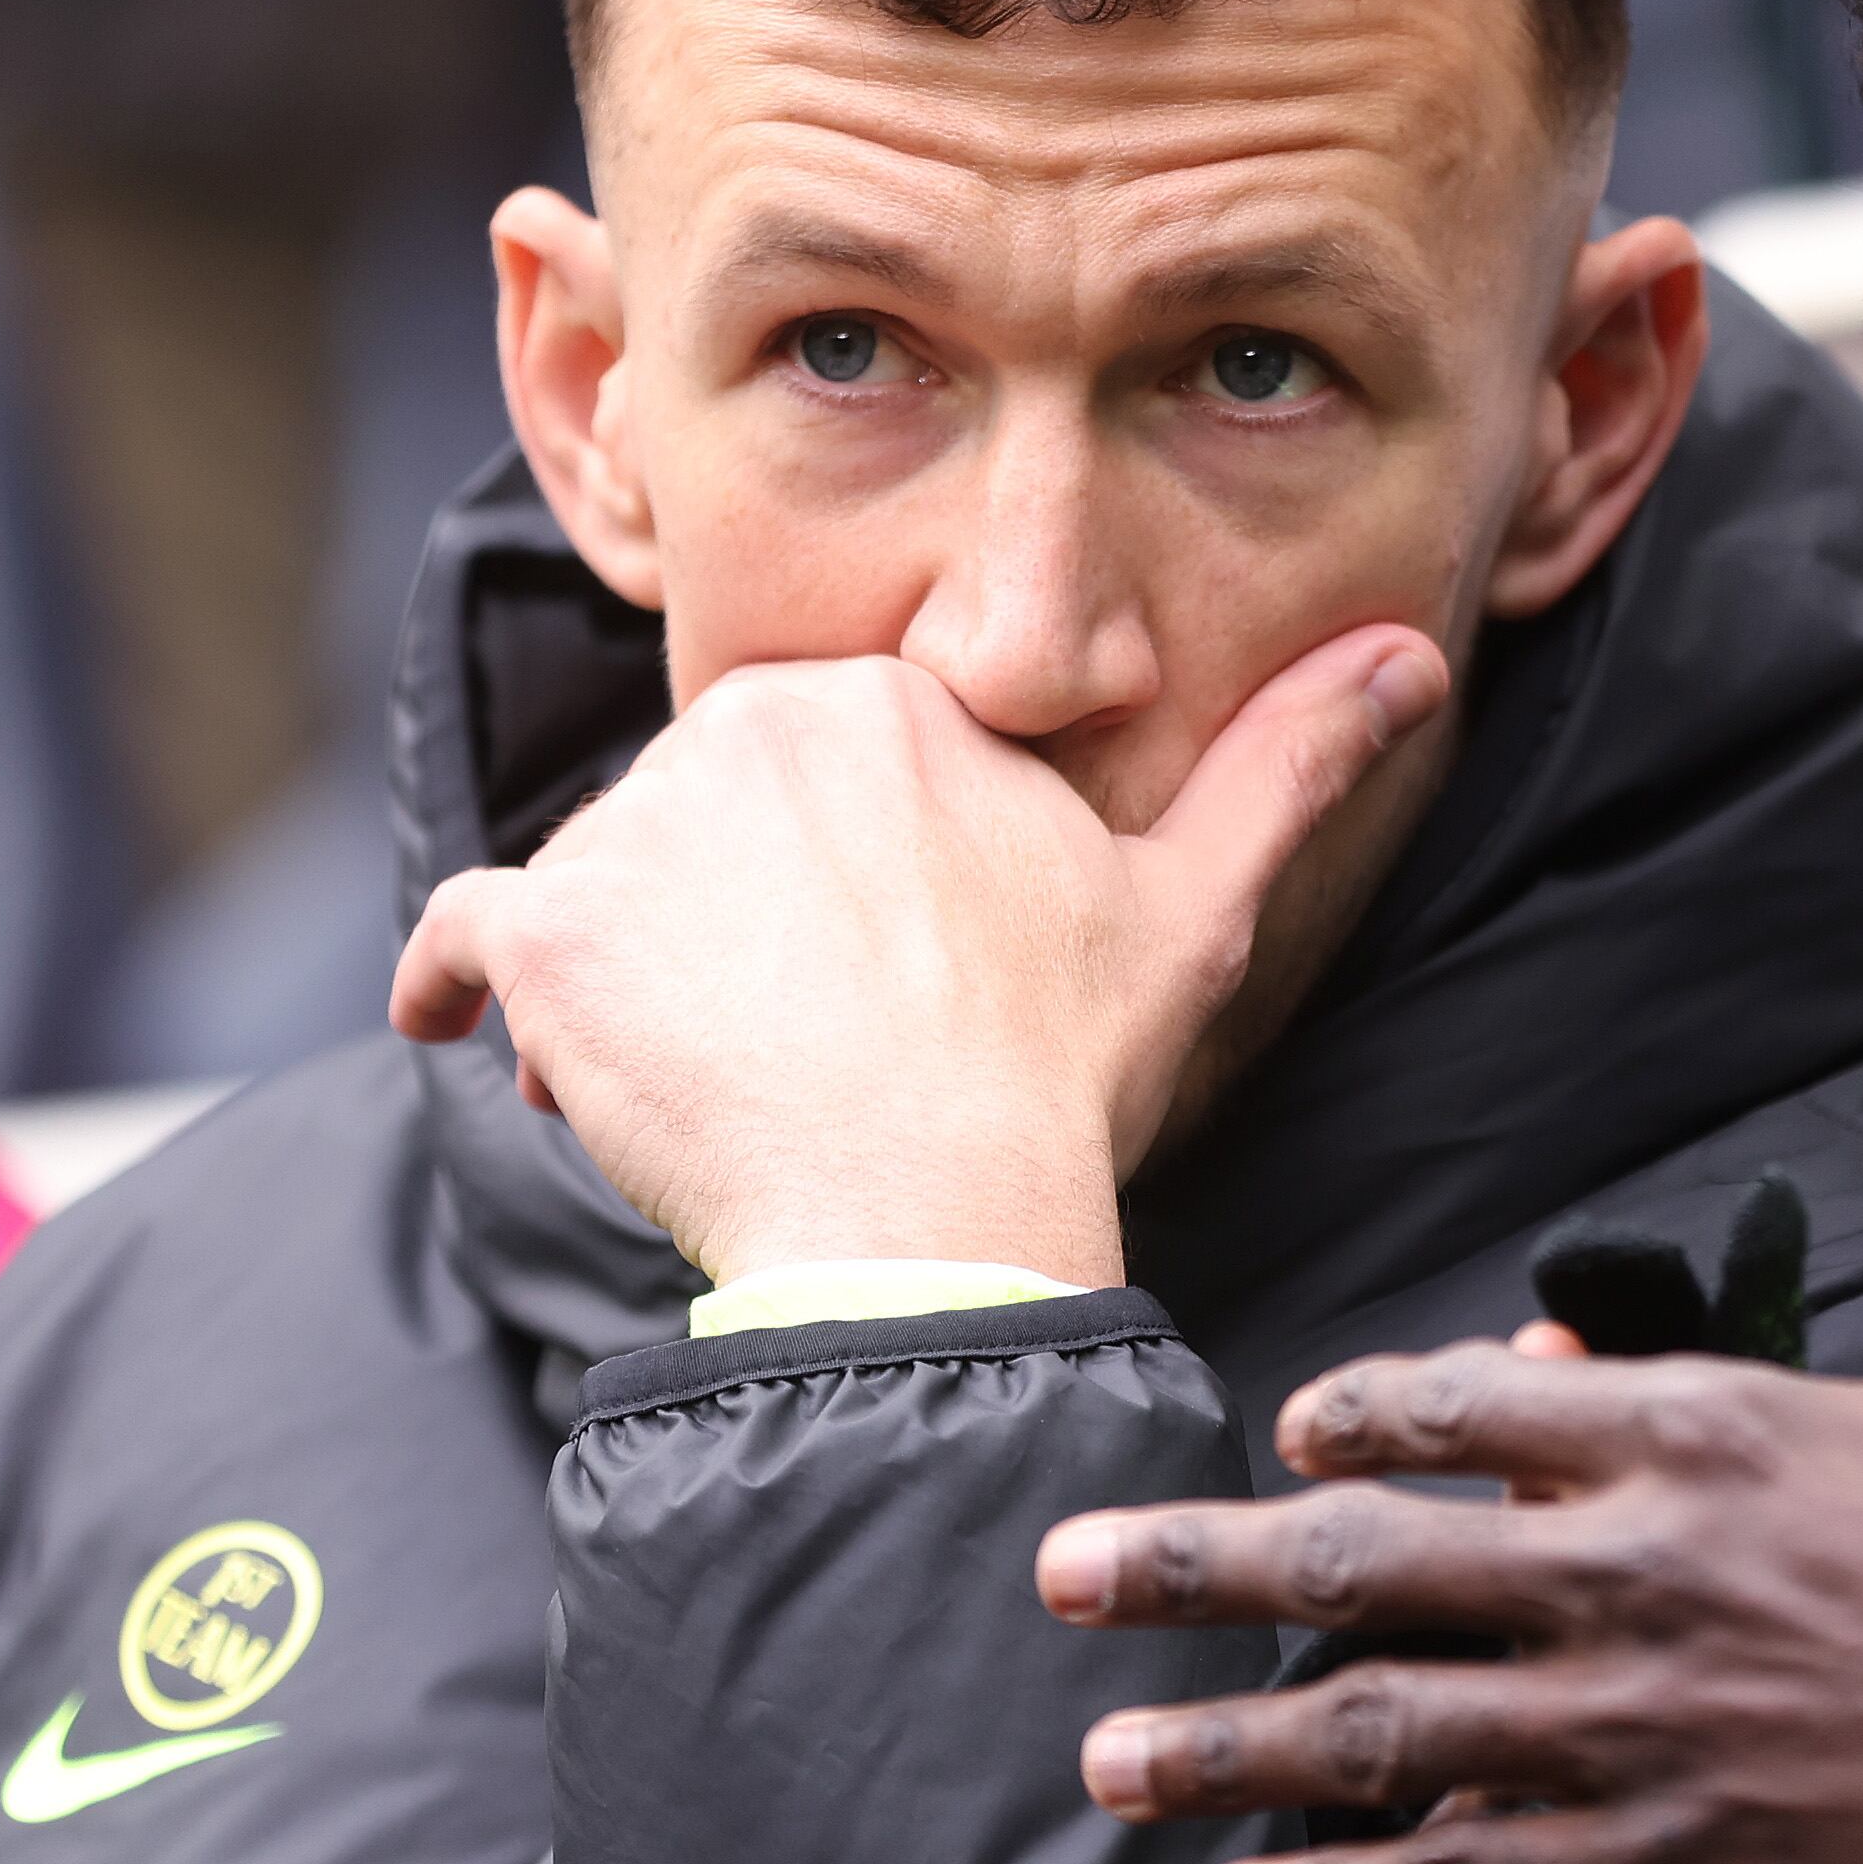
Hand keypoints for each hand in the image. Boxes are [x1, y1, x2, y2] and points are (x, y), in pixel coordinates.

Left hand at [390, 625, 1445, 1284]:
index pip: (821, 774)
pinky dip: (449, 981)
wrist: (935, 1212)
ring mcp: (640, 826)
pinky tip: (459, 1030)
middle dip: (724, 921)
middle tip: (786, 1049)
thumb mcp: (1198, 908)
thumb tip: (1413, 651)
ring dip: (620, 974)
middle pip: (703, 819)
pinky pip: (458, 936)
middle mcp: (753, 728)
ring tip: (691, 1088)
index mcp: (895, 703)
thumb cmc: (1062, 1073)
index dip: (835, 882)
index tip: (867, 977)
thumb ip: (1293, 761)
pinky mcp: (548, 931)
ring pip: (602, 882)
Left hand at [1039, 1350, 1862, 1863]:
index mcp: (1693, 1432)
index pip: (1469, 1406)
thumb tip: (1639, 1380)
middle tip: (1065, 1573)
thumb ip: (1760, 1405)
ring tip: (1104, 1767)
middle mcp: (1624, 1566)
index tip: (1289, 1433)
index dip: (1358, 1419)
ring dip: (1216, 1750)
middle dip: (1193, 1569)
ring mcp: (1623, 1726)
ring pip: (1367, 1729)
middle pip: (1357, 1558)